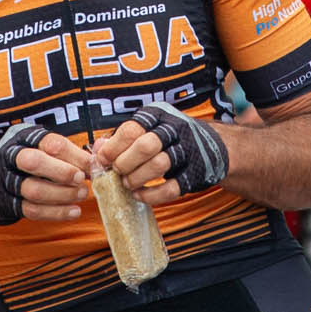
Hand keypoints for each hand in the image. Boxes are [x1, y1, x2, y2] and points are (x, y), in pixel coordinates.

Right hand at [0, 124, 91, 224]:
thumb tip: (99, 158)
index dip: (74, 155)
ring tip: (81, 194)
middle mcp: (12, 157)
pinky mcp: (8, 203)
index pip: (50, 143)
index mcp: (25, 137)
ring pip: (33, 189)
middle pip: (33, 162)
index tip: (91, 165)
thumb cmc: (31, 160)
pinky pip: (32, 210)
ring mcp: (7, 181)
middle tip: (80, 179)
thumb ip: (71, 152)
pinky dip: (56, 213)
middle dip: (61, 172)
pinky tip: (74, 212)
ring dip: (62, 195)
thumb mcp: (45, 147)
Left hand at [93, 102, 228, 206]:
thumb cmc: (170, 139)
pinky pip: (171, 188)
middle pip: (146, 145)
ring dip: (137, 178)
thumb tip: (98, 148)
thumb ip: (122, 138)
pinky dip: (151, 195)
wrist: (213, 146)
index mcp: (159, 115)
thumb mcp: (148, 129)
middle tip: (117, 171)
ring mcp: (188, 152)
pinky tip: (139, 195)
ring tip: (127, 184)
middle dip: (125, 162)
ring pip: (159, 165)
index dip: (113, 147)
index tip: (103, 160)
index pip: (132, 129)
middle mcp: (175, 130)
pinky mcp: (195, 174)